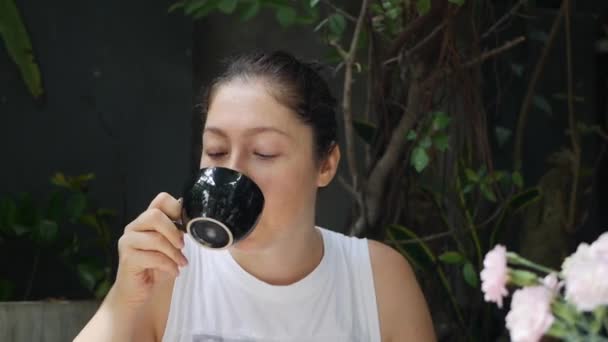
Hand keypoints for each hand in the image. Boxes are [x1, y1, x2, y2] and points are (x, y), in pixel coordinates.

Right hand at [111, 192, 187, 309]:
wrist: (141, 293)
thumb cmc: (157, 268)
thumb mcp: (171, 246)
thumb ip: (177, 231)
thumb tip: (191, 218)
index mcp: (147, 220)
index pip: (161, 199)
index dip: (176, 208)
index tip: (185, 225)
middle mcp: (134, 227)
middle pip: (155, 215)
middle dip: (173, 232)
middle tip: (182, 246)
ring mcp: (128, 242)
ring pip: (155, 238)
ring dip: (174, 253)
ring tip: (181, 263)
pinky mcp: (127, 258)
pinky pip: (153, 257)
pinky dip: (168, 265)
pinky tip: (174, 271)